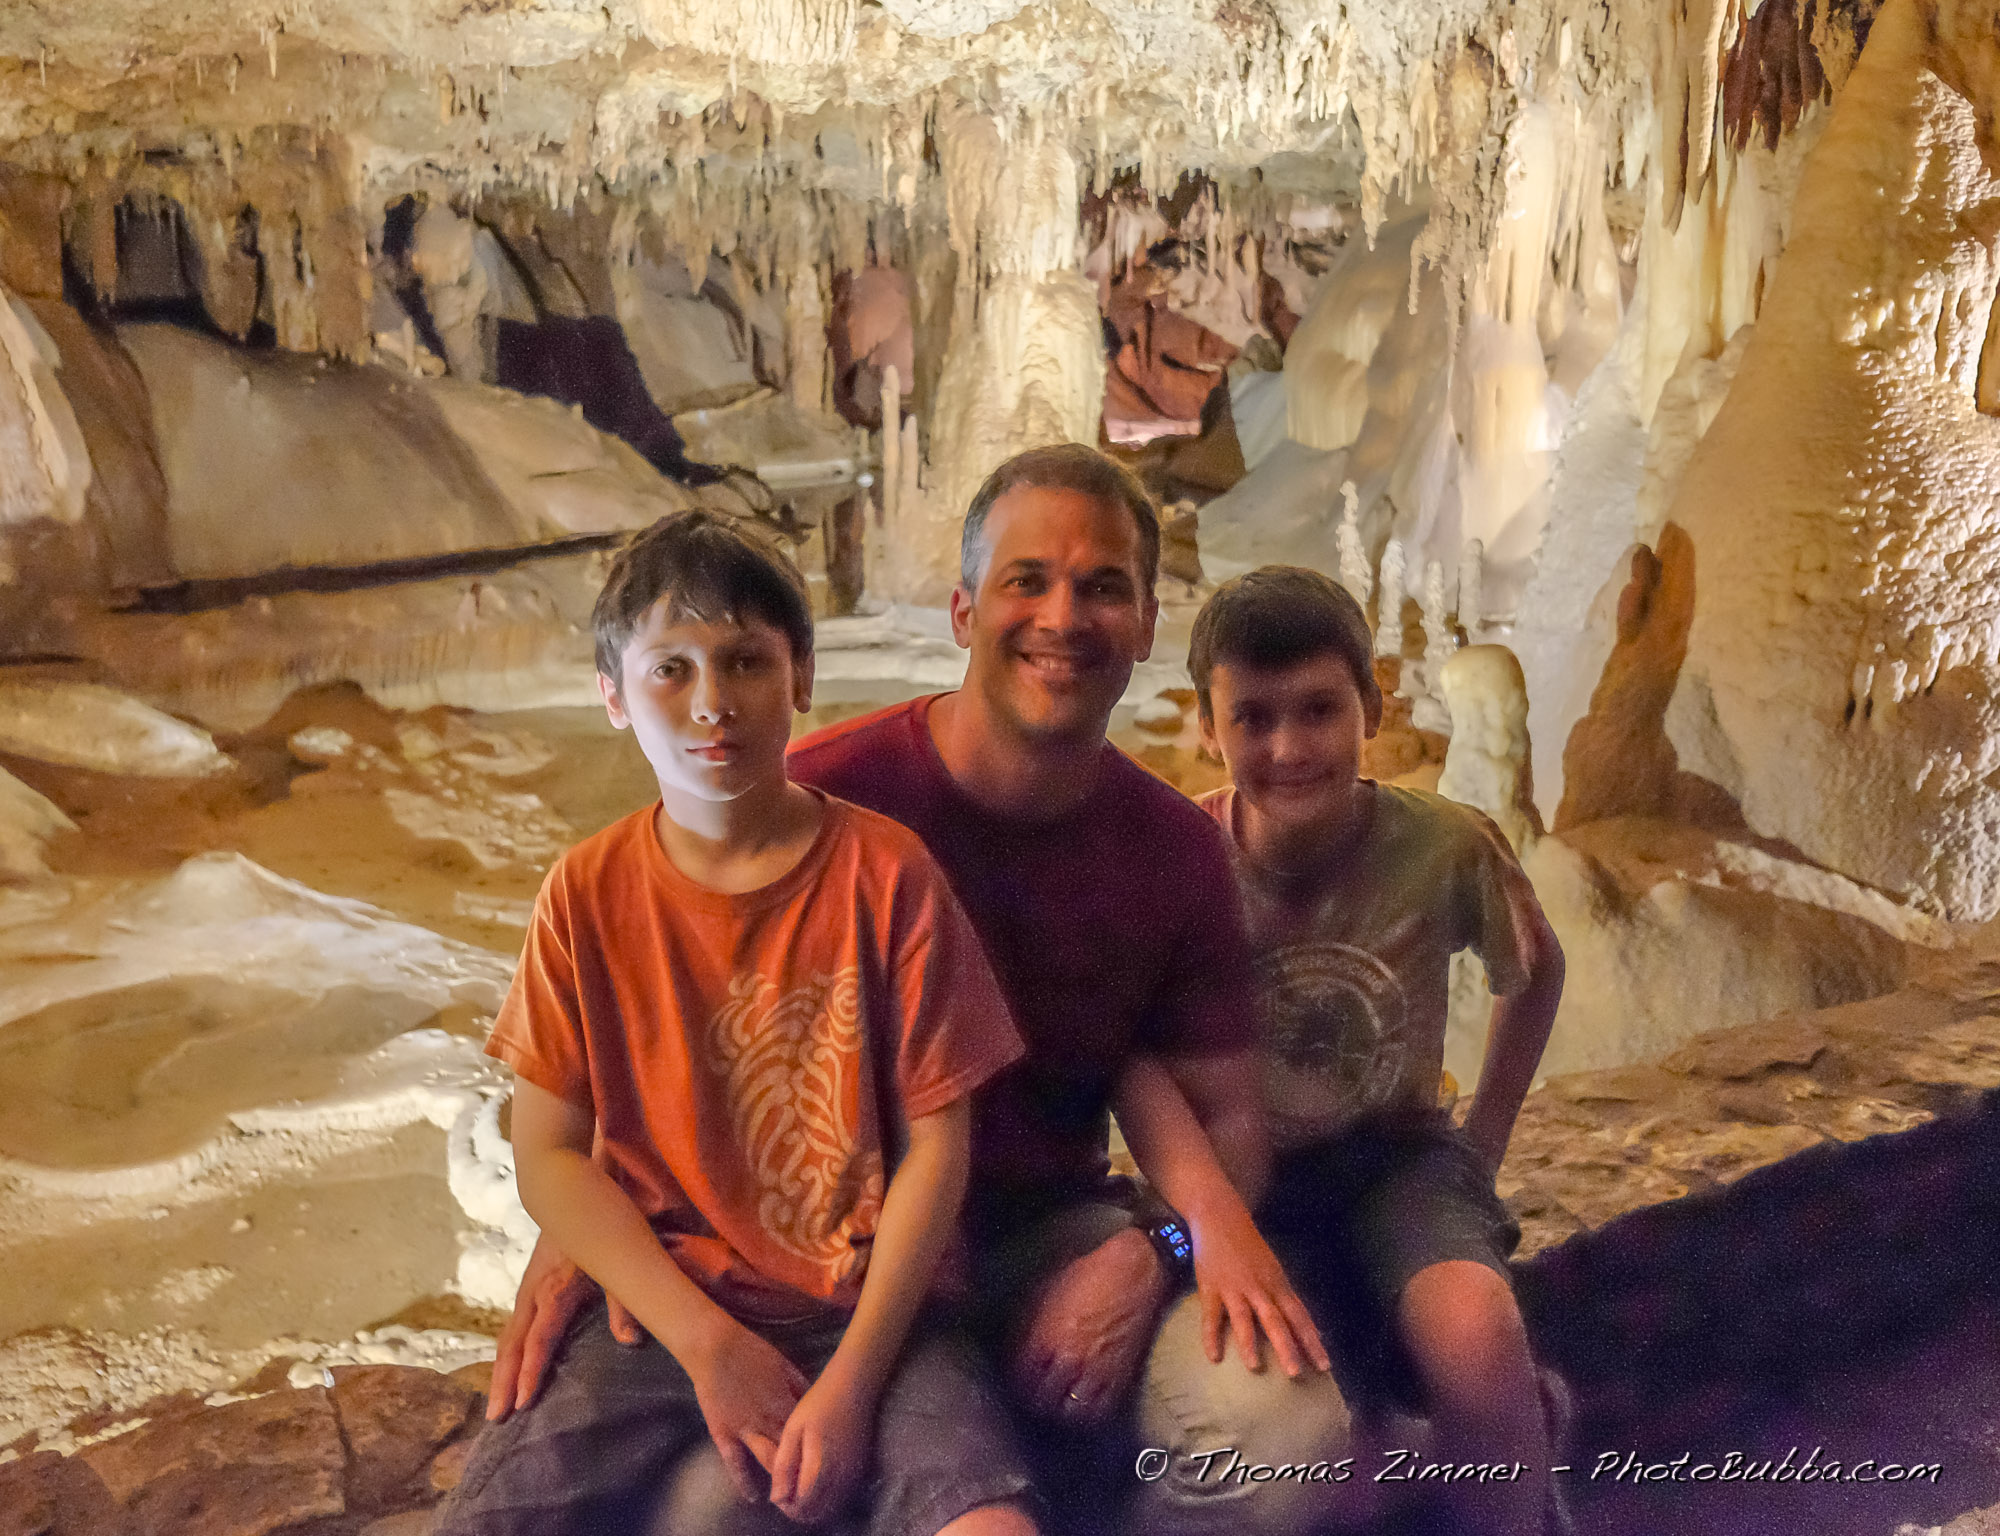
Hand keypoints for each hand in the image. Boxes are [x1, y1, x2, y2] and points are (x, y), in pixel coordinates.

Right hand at [486, 1235, 645, 1420]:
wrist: (569, 1193)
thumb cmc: (600, 1228)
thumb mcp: (616, 1262)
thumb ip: (622, 1302)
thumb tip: (630, 1342)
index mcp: (554, 1289)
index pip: (538, 1339)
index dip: (531, 1370)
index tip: (524, 1401)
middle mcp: (533, 1294)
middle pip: (512, 1345)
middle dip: (503, 1382)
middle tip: (496, 1418)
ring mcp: (527, 1292)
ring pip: (507, 1339)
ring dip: (500, 1373)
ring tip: (496, 1407)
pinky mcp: (528, 1292)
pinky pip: (513, 1329)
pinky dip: (507, 1356)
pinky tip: (506, 1375)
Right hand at [685, 1320, 810, 1502]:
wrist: (715, 1348)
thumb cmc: (750, 1351)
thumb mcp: (783, 1364)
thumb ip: (800, 1385)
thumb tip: (816, 1398)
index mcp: (786, 1402)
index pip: (808, 1431)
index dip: (819, 1445)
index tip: (829, 1458)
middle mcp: (770, 1420)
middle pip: (792, 1449)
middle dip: (804, 1468)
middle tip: (813, 1485)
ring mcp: (747, 1429)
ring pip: (769, 1459)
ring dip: (781, 1478)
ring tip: (791, 1495)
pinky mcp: (725, 1433)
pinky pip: (735, 1463)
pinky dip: (744, 1481)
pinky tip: (753, 1498)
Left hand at [770, 1371, 874, 1524]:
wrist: (854, 1385)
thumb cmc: (820, 1403)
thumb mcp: (793, 1430)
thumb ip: (784, 1465)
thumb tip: (776, 1500)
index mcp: (822, 1467)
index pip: (802, 1506)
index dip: (786, 1505)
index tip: (778, 1491)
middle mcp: (842, 1477)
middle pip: (817, 1512)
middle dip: (798, 1508)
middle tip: (787, 1487)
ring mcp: (855, 1474)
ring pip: (831, 1507)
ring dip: (813, 1504)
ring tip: (799, 1481)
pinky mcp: (862, 1469)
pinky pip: (842, 1496)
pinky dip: (827, 1496)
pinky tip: (816, 1478)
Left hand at [1011, 1227, 1168, 1421]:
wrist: (1136, 1269)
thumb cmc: (1089, 1272)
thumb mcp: (1047, 1290)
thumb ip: (1029, 1322)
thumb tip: (1015, 1342)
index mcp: (1044, 1338)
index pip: (1020, 1377)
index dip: (1015, 1382)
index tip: (1015, 1381)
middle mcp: (1067, 1360)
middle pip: (1041, 1399)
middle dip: (1034, 1401)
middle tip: (1032, 1399)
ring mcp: (1095, 1371)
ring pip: (1068, 1412)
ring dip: (1059, 1412)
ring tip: (1056, 1408)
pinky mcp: (1119, 1376)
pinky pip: (1099, 1410)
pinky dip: (1088, 1415)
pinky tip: (1082, 1408)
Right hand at [1187, 1201, 1329, 1377]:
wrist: (1220, 1216)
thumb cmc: (1248, 1245)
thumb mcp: (1271, 1268)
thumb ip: (1282, 1295)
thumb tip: (1299, 1322)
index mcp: (1277, 1284)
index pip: (1299, 1316)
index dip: (1312, 1341)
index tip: (1324, 1366)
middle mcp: (1259, 1288)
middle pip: (1276, 1321)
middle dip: (1286, 1347)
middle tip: (1295, 1374)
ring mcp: (1234, 1288)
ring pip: (1245, 1318)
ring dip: (1250, 1343)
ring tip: (1255, 1367)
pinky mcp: (1211, 1287)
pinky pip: (1211, 1315)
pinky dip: (1211, 1336)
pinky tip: (1214, 1356)